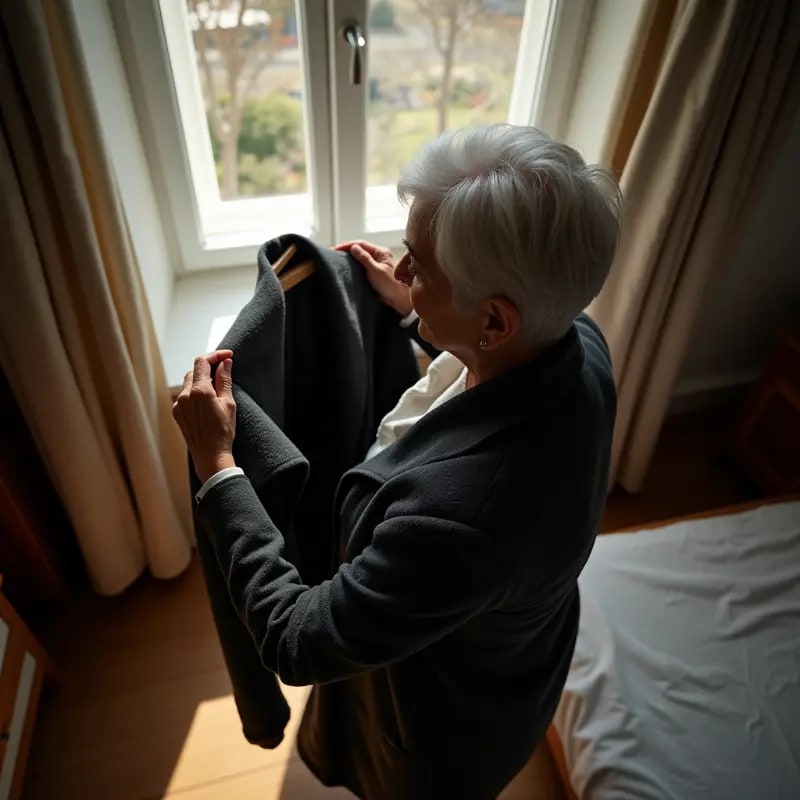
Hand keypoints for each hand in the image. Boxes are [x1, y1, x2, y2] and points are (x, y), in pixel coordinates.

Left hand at [173, 350, 236, 483]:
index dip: (216, 355)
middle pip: (195, 370)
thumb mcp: (228, 403)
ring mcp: (178, 404)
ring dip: (202, 379)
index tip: (228, 356)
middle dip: (209, 367)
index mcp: (199, 391)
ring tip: (217, 387)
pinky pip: (185, 395)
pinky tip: (207, 400)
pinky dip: (195, 391)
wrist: (210, 456)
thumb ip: (225, 380)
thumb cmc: (223, 432)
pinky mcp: (176, 412)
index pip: (203, 362)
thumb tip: (225, 363)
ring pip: (189, 382)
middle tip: (224, 370)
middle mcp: (185, 395)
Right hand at [335, 240, 412, 316]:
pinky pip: (363, 265)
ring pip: (361, 257)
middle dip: (348, 250)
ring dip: (351, 257)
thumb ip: (364, 258)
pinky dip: (355, 265)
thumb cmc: (391, 285)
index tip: (336, 249)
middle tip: (334, 253)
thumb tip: (353, 247)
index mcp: (382, 252)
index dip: (348, 245)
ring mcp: (378, 264)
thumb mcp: (375, 271)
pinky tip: (348, 267)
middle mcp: (380, 256)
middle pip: (361, 249)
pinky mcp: (376, 272)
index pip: (362, 244)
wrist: (400, 300)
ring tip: (339, 259)